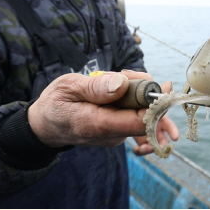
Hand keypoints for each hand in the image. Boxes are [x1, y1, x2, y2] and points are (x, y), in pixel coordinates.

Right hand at [27, 70, 177, 149]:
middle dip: (147, 92)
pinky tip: (121, 86)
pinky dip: (133, 99)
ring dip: (138, 94)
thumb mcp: (68, 87)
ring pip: (141, 114)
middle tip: (130, 73)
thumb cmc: (55, 104)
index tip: (163, 85)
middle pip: (146, 118)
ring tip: (120, 77)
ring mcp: (116, 135)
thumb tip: (122, 84)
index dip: (156, 105)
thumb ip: (95, 87)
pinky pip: (134, 115)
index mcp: (99, 125)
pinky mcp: (118, 132)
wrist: (46, 126)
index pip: (140, 121)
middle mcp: (112, 135)